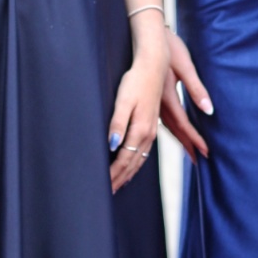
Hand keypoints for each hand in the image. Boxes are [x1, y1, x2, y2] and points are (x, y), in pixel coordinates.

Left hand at [108, 39, 167, 192]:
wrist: (153, 65)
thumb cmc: (135, 80)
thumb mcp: (123, 100)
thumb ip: (117, 123)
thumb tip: (113, 146)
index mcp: (141, 130)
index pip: (124, 159)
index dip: (114, 174)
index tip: (103, 186)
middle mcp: (148, 133)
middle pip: (133, 164)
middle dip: (120, 179)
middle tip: (108, 192)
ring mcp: (152, 129)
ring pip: (140, 159)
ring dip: (129, 174)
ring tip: (118, 185)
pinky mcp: (151, 124)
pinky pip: (144, 151)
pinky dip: (137, 163)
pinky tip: (132, 164)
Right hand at [160, 29, 213, 163]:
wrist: (148, 35)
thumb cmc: (169, 47)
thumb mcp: (185, 67)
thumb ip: (196, 89)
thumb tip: (209, 110)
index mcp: (168, 97)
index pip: (184, 125)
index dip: (195, 140)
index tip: (206, 153)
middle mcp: (159, 103)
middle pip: (174, 131)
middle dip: (188, 145)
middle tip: (198, 160)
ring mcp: (152, 101)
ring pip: (166, 127)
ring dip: (178, 140)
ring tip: (189, 150)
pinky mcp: (150, 97)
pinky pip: (160, 119)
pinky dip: (169, 129)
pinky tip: (171, 131)